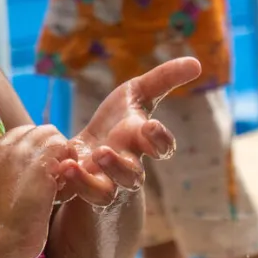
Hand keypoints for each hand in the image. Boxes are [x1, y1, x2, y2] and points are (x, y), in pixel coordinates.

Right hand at [0, 124, 71, 257]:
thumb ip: (3, 183)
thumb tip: (18, 185)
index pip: (20, 137)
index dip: (35, 153)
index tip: (40, 176)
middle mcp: (2, 148)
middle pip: (37, 131)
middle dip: (51, 150)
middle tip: (56, 179)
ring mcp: (20, 153)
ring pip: (52, 134)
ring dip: (62, 156)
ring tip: (61, 184)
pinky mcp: (41, 163)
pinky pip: (64, 148)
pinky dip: (70, 166)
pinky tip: (65, 189)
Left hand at [57, 58, 202, 207]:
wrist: (89, 150)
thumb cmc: (117, 120)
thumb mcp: (136, 93)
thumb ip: (163, 79)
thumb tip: (197, 63)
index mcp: (142, 143)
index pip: (162, 147)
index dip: (159, 140)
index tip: (150, 126)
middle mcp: (126, 166)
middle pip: (133, 176)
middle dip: (120, 167)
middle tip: (103, 152)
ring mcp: (104, 182)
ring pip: (105, 192)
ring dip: (90, 181)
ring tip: (73, 164)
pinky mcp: (80, 190)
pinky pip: (78, 194)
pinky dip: (71, 183)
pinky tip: (60, 167)